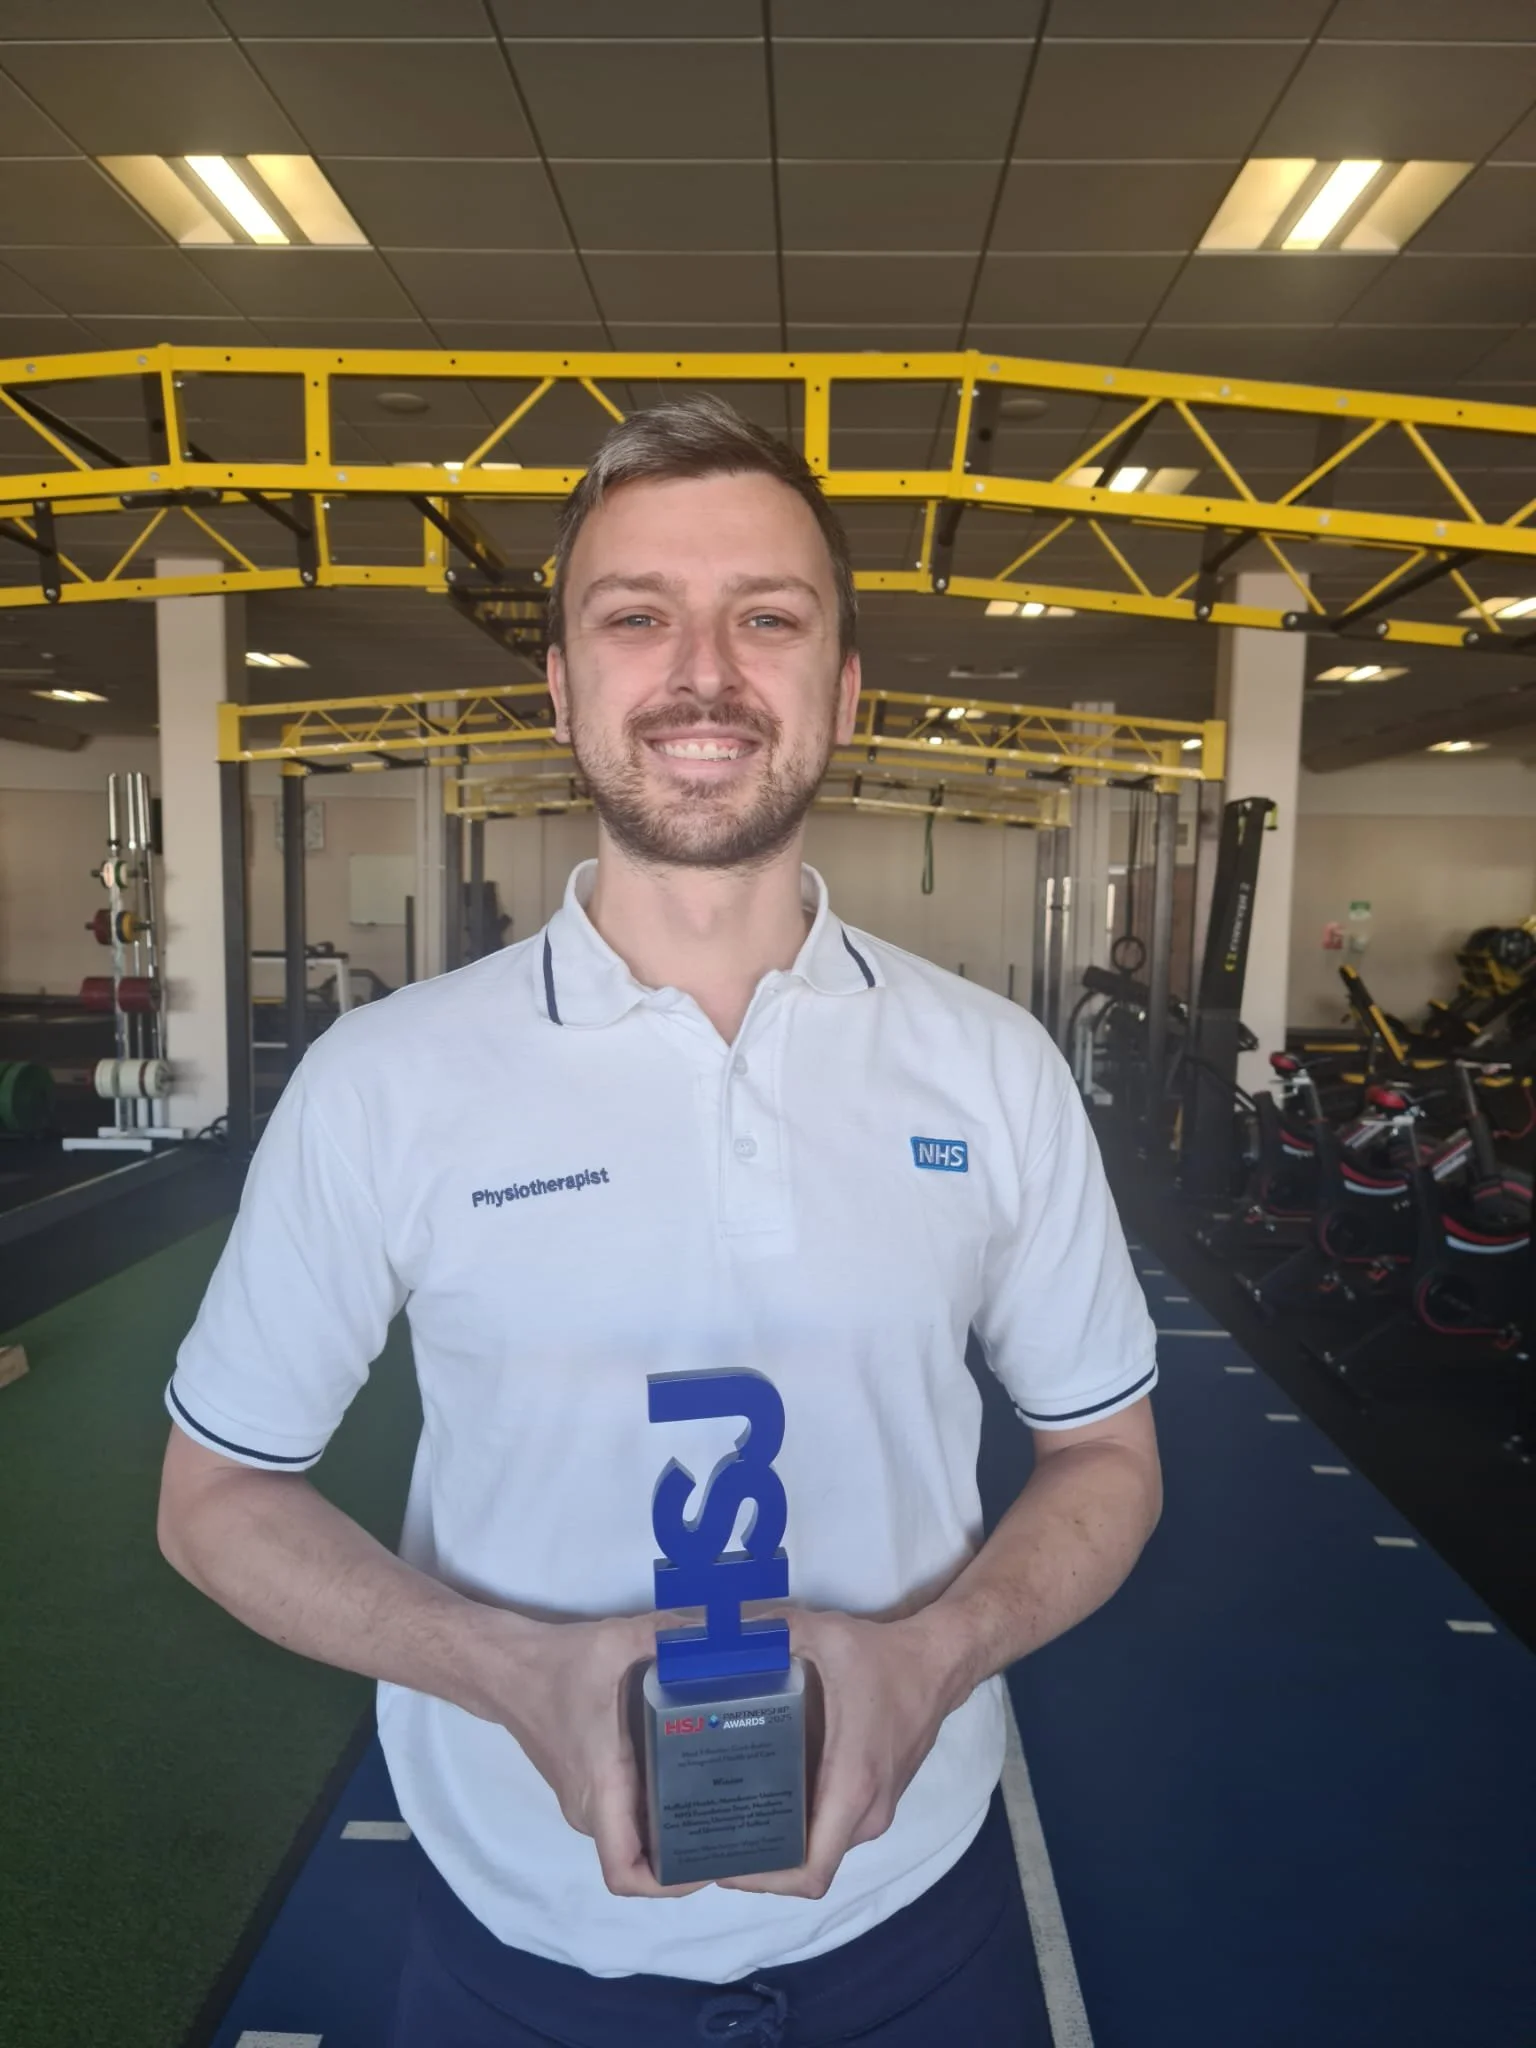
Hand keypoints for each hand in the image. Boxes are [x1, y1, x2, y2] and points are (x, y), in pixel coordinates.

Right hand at [482, 1608, 708, 1900]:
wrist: (507, 1668)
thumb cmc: (558, 1665)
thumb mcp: (619, 1641)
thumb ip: (673, 1635)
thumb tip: (725, 1631)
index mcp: (601, 1789)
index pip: (625, 1872)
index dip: (669, 1883)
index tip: (713, 1861)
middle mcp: (591, 1809)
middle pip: (641, 1859)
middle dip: (688, 1853)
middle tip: (739, 1823)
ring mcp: (587, 1802)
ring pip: (635, 1837)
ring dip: (674, 1831)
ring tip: (726, 1799)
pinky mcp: (588, 1787)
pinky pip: (627, 1816)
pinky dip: (658, 1809)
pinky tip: (694, 1774)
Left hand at [718, 1605, 965, 1900]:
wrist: (938, 1664)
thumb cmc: (883, 1657)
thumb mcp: (822, 1635)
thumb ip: (768, 1633)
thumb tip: (717, 1632)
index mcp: (851, 1785)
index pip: (812, 1870)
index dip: (764, 1879)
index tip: (723, 1865)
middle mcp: (866, 1811)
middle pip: (810, 1868)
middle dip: (760, 1865)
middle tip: (711, 1840)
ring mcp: (876, 1811)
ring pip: (823, 1851)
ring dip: (781, 1848)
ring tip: (730, 1820)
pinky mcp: (877, 1800)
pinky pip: (834, 1831)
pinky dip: (802, 1829)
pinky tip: (768, 1799)